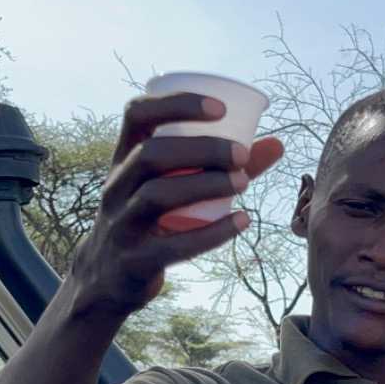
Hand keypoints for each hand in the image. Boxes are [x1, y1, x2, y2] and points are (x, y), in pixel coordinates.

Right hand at [66, 92, 283, 319]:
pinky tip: (242, 221)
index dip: (176, 103)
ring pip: (156, 196)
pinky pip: (172, 246)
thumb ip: (222, 165)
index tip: (220, 108)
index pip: (137, 114)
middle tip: (241, 154)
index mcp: (123, 159)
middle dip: (201, 149)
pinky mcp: (135, 262)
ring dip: (205, 185)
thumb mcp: (171, 186)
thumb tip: (277, 144)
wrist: (107, 280)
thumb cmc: (149, 220)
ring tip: (242, 183)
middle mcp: (116, 187)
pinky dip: (212, 233)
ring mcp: (121, 225)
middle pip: (151, 154)